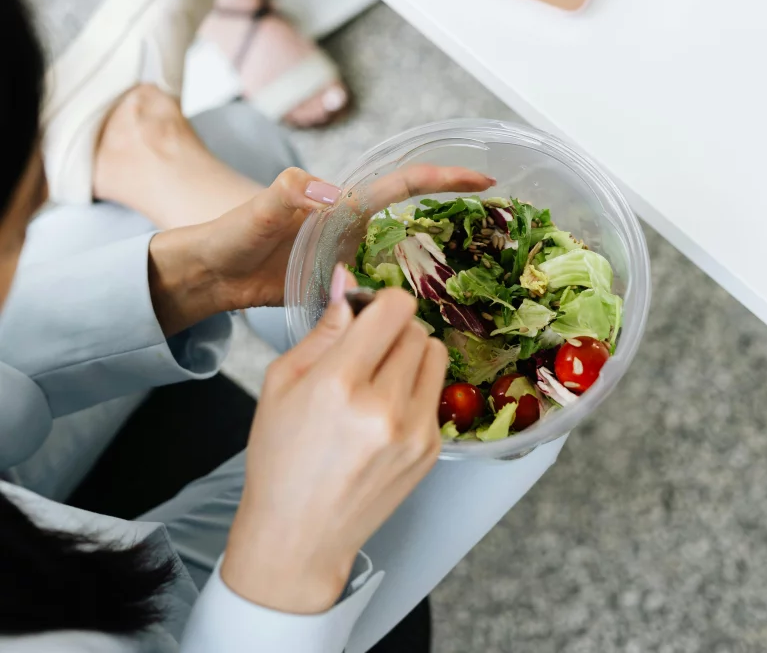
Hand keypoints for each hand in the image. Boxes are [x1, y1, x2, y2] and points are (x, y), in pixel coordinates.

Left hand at [148, 164, 493, 335]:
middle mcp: (351, 228)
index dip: (444, 178)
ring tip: (480, 283)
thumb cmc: (228, 235)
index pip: (402, 185)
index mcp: (341, 205)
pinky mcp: (339, 288)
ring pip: (404, 258)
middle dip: (457, 220)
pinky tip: (426, 324)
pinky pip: (382, 292)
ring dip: (437, 266)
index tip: (483, 179)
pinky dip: (407, 302)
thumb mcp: (255, 212)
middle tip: (500, 233)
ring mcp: (348, 259)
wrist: (205, 273)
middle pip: (415, 219)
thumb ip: (285, 195)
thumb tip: (329, 193)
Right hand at [222, 279, 448, 613]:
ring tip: (380, 376)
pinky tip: (385, 410)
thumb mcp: (281, 382)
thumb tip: (348, 280)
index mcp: (339, 384)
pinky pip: (436, 391)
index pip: (394, 309)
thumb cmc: (280, 457)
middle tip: (366, 349)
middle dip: (392, 328)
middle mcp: (383, 407)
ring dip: (411, 353)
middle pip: (416, 328)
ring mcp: (414, 431)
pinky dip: (415, 388)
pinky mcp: (430, 450)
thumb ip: (323, 329)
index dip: (381, 301)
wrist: (299, 537)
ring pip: (435, 354)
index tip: (366, 312)